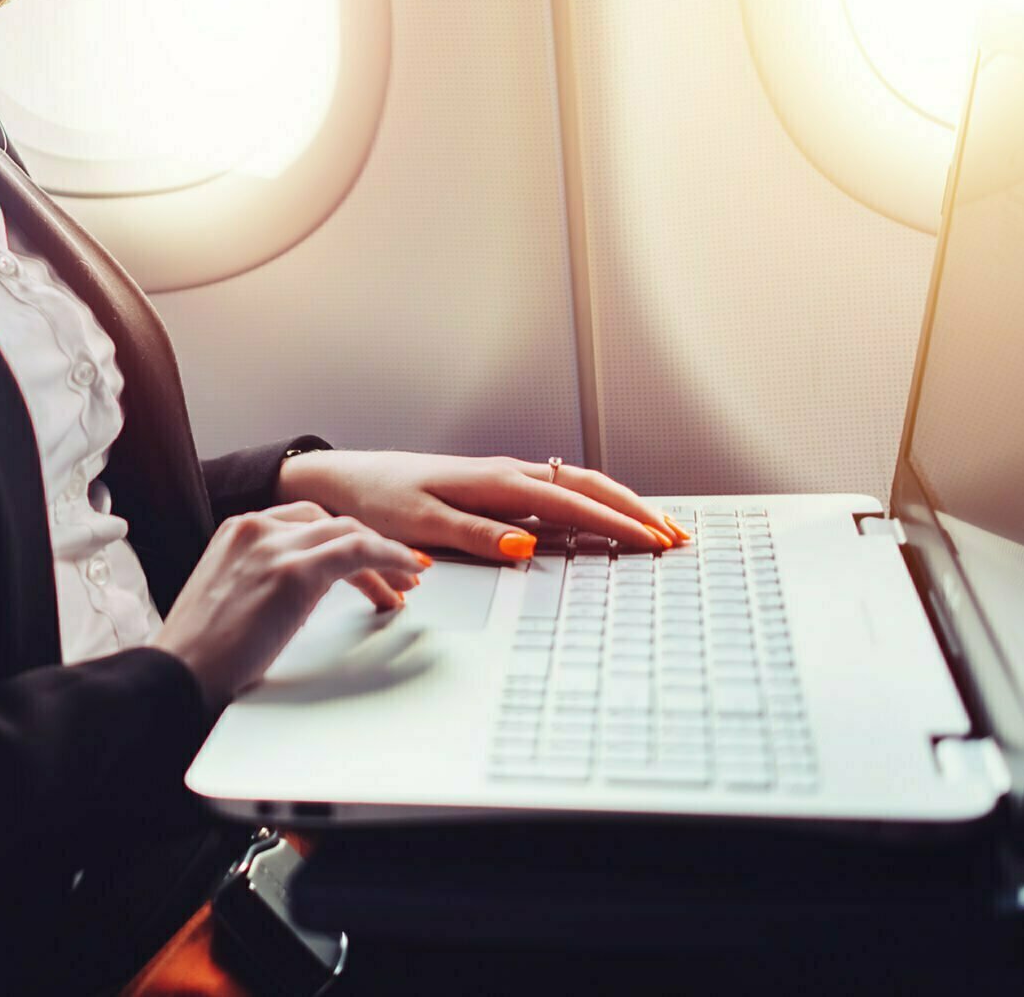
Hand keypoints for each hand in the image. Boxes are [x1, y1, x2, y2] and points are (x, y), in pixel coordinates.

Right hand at [153, 501, 430, 705]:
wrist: (179, 672)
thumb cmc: (198, 653)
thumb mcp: (229, 597)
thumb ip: (261, 580)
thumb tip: (299, 596)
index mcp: (236, 531)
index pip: (304, 521)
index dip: (341, 539)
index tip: (365, 561)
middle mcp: (256, 527)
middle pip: (330, 523)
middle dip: (369, 546)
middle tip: (398, 573)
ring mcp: (275, 546)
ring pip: (350, 532)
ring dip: (386, 555)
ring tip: (408, 581)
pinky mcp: (294, 571)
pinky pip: (358, 551)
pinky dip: (390, 557)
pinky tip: (408, 571)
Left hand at [273, 450, 687, 559]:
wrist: (345, 480)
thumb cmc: (378, 502)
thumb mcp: (420, 524)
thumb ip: (475, 536)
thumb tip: (527, 547)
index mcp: (495, 482)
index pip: (571, 502)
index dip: (617, 523)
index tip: (654, 541)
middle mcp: (507, 475)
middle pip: (588, 488)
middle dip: (636, 510)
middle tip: (678, 536)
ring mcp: (504, 480)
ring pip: (577, 487)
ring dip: (620, 505)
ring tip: (658, 528)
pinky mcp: (496, 489)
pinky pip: (557, 494)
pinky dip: (592, 504)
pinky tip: (605, 521)